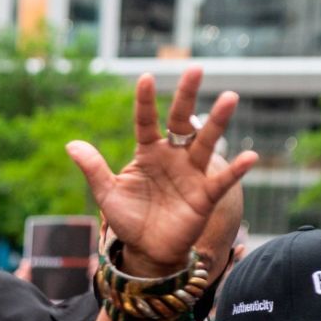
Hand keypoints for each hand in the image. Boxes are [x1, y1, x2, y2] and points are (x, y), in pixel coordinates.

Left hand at [66, 67, 256, 276]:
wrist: (148, 251)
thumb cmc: (129, 220)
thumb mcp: (107, 194)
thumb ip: (93, 168)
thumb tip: (71, 144)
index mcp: (148, 152)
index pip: (146, 122)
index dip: (145, 101)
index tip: (145, 77)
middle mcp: (173, 157)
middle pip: (181, 121)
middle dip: (187, 96)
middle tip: (195, 69)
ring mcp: (191, 174)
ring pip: (205, 143)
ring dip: (217, 122)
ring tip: (230, 98)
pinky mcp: (204, 196)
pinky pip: (222, 181)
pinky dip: (235, 170)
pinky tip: (250, 157)